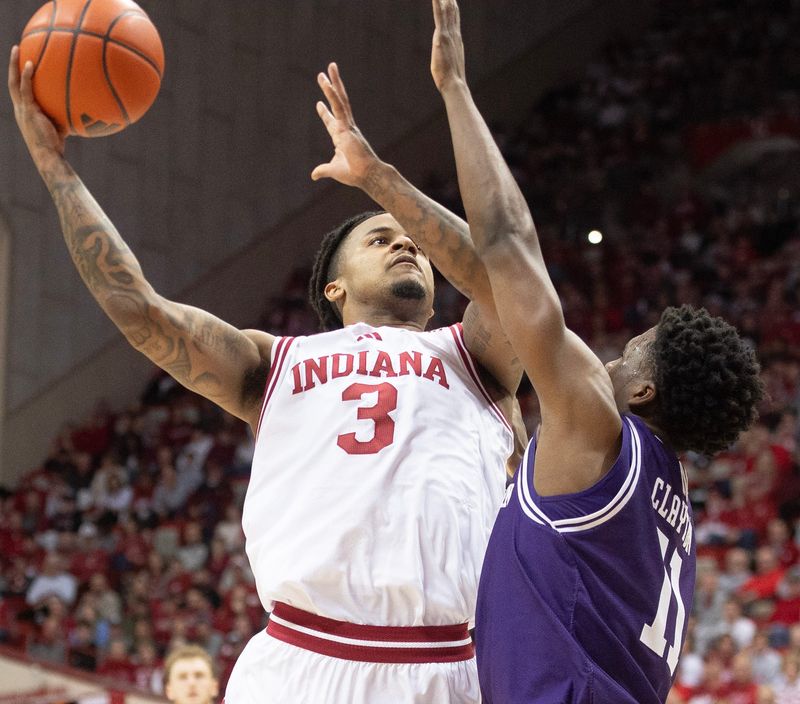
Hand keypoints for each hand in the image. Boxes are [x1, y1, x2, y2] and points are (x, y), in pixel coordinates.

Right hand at [8, 46, 65, 160]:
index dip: (19, 77)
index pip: (19, 91)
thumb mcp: (60, 126)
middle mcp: (20, 108)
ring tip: (17, 48)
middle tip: (16, 49)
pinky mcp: (28, 110)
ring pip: (13, 81)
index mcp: (24, 111)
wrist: (48, 156)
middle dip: (12, 65)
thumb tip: (83, 106)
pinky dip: (27, 75)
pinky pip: (25, 88)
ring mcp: (22, 109)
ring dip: (14, 64)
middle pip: (12, 82)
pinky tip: (32, 63)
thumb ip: (65, 114)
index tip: (23, 63)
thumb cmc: (57, 145)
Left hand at [311, 63, 381, 187]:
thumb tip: (313, 175)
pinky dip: (333, 94)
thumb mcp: (333, 170)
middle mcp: (345, 128)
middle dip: (331, 89)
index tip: (319, 104)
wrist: (366, 175)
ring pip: (340, 99)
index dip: (324, 113)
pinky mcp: (348, 126)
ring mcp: (347, 125)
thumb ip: (323, 170)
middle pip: (337, 104)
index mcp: (341, 138)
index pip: (331, 122)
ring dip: (334, 83)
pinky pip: (339, 106)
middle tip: (325, 75)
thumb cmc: (354, 173)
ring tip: (329, 68)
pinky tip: (327, 83)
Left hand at [431, 0, 465, 92]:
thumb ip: (448, 57)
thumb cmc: (450, 79)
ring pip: (447, 10)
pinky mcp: (441, 36)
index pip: (454, 19)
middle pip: (452, 11)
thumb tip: (447, 61)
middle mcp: (454, 34)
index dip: (453, 8)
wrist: (453, 83)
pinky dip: (437, 4)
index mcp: (456, 39)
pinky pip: (439, 16)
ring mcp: (449, 34)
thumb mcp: (449, 64)